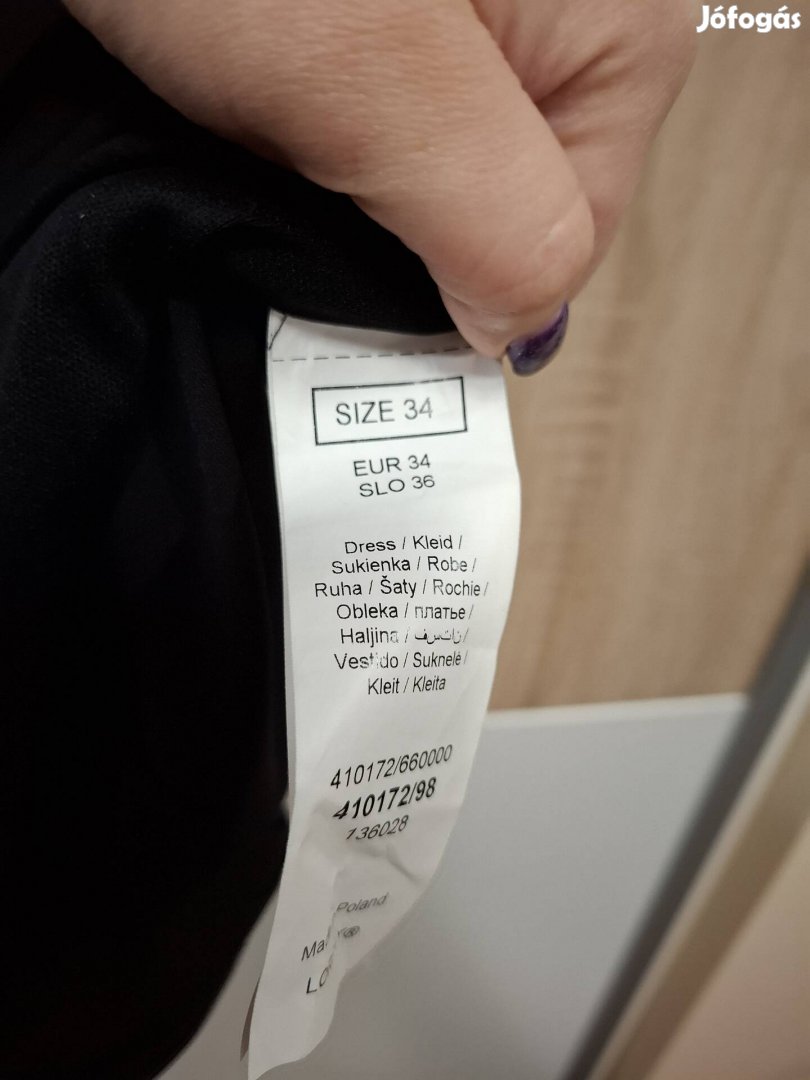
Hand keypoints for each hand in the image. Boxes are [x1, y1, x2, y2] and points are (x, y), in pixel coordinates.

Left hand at [64, 0, 694, 361]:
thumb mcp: (376, 84)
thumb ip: (498, 228)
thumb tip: (524, 327)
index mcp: (622, 19)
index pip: (567, 242)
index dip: (462, 274)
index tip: (364, 250)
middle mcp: (571, 0)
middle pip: (500, 199)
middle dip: (396, 208)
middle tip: (305, 150)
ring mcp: (489, 0)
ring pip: (434, 161)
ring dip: (348, 164)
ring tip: (273, 90)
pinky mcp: (412, 9)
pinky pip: (385, 108)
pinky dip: (321, 118)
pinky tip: (274, 69)